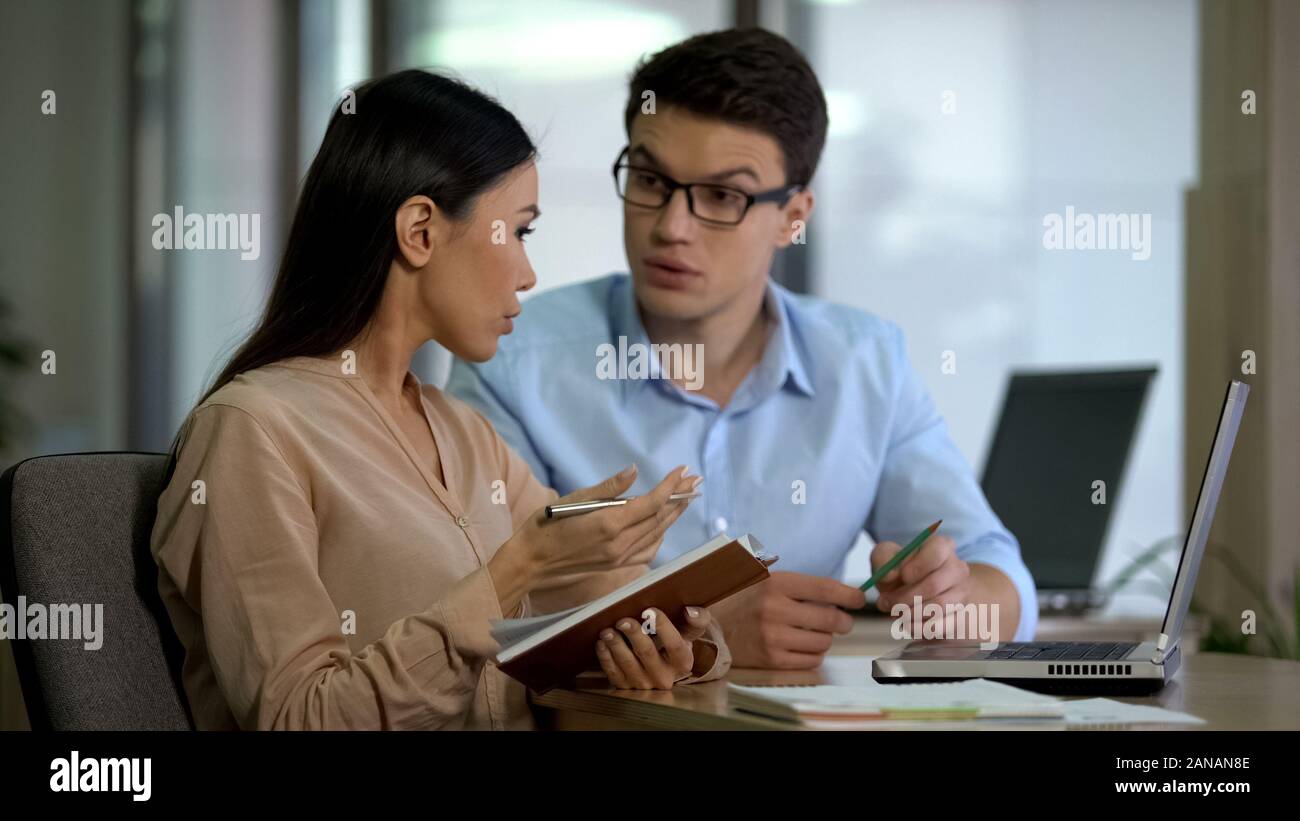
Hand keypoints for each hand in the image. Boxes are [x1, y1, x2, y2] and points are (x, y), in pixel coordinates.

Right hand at [507, 464, 699, 584]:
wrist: (530, 562)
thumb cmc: (545, 526)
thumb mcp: (573, 499)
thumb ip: (608, 488)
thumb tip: (634, 471)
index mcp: (609, 524)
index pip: (651, 503)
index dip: (670, 485)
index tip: (683, 469)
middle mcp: (619, 544)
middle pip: (659, 519)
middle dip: (679, 498)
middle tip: (695, 480)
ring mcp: (619, 557)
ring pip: (657, 535)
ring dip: (674, 516)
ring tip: (686, 498)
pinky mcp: (615, 566)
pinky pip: (647, 550)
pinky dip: (660, 535)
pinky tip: (663, 525)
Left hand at [593, 606, 713, 688]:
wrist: (664, 663)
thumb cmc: (676, 641)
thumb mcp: (690, 631)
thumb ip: (698, 619)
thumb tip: (691, 611)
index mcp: (682, 662)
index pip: (675, 646)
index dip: (663, 628)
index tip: (650, 611)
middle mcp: (664, 677)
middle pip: (647, 654)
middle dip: (634, 635)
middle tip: (623, 620)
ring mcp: (644, 683)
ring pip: (627, 664)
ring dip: (616, 645)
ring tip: (607, 630)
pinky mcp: (626, 686)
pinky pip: (613, 673)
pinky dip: (606, 657)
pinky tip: (602, 642)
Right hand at [708, 571, 864, 668]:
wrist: (712, 626)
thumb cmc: (746, 600)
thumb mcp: (766, 579)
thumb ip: (801, 584)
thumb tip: (843, 594)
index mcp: (776, 583)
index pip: (825, 588)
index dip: (849, 594)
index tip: (860, 598)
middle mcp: (774, 609)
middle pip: (830, 618)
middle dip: (844, 620)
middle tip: (843, 621)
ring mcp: (773, 637)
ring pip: (824, 642)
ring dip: (826, 638)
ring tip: (815, 633)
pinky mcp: (772, 660)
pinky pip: (811, 660)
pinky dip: (815, 654)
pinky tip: (804, 646)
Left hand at [871, 533, 970, 617]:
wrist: (911, 592)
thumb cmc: (899, 571)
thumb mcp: (885, 557)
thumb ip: (883, 558)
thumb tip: (890, 575)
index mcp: (942, 547)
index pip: (938, 551)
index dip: (919, 565)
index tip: (903, 576)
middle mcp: (957, 568)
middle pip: (935, 584)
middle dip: (905, 596)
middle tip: (885, 602)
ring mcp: (961, 593)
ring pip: (939, 606)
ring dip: (911, 613)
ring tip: (895, 613)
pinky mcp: (958, 616)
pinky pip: (941, 625)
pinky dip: (919, 628)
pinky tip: (907, 624)